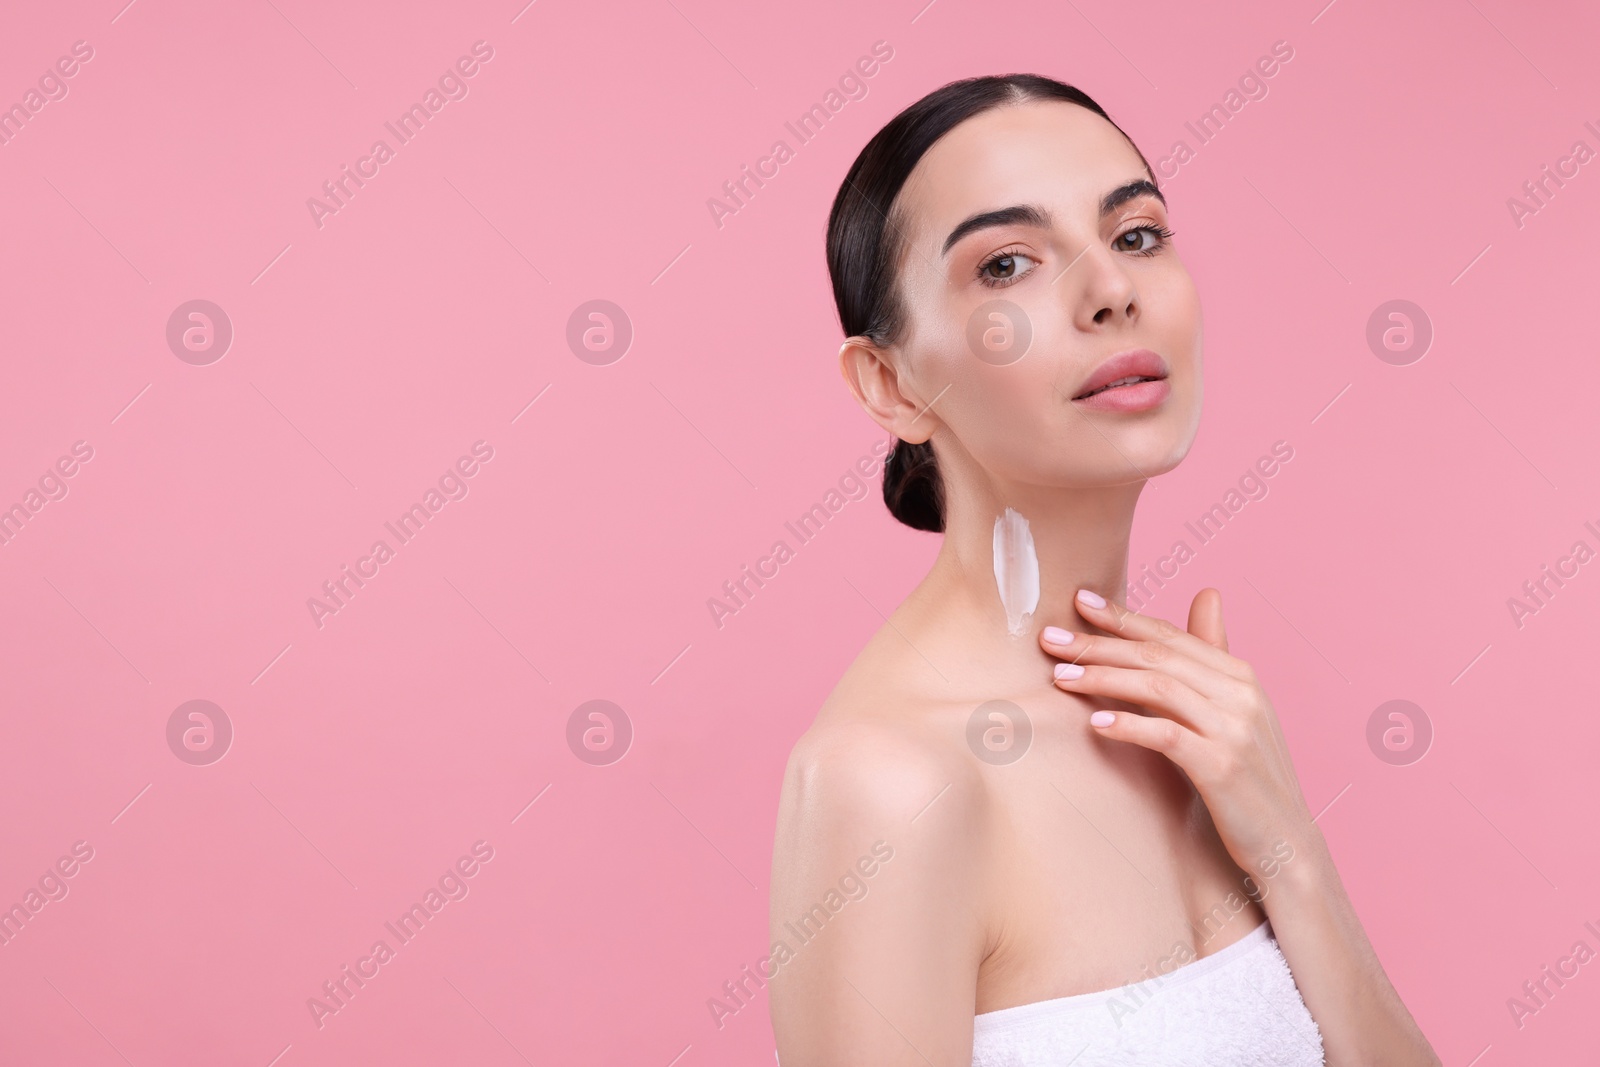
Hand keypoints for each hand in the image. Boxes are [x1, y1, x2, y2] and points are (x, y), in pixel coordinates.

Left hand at [1040, 586, 1315, 876]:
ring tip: (1061, 679)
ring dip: (1104, 679)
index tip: (1078, 601)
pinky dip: (1130, 725)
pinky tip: (1096, 724)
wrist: (1285, 842)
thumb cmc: (1248, 776)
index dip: (1122, 617)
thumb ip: (1211, 658)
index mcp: (1240, 675)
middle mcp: (1241, 694)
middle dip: (1099, 645)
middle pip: (1157, 657)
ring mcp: (1235, 729)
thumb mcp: (1233, 710)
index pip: (1169, 636)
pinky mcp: (1224, 767)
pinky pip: (1168, 736)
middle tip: (1050, 640)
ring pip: (1158, 688)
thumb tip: (1207, 592)